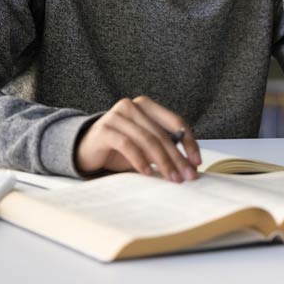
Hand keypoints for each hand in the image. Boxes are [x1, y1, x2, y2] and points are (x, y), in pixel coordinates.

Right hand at [75, 96, 201, 181]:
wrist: (86, 149)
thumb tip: (190, 166)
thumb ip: (164, 147)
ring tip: (171, 178)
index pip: (175, 121)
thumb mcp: (146, 146)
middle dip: (177, 157)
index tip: (197, 161)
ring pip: (147, 140)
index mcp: (147, 105)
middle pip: (162, 134)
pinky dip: (140, 160)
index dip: (188, 142)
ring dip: (162, 162)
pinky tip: (148, 173)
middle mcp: (132, 106)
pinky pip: (128, 145)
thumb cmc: (119, 147)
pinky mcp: (104, 129)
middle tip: (187, 176)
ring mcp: (117, 115)